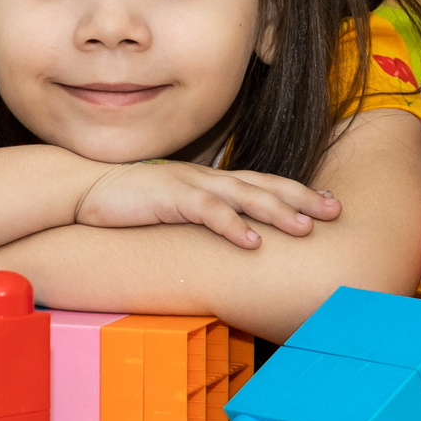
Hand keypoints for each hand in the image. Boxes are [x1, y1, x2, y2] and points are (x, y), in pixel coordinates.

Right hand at [74, 160, 338, 249]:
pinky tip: (252, 242)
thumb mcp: (176, 207)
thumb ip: (204, 214)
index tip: (330, 202)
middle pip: (266, 185)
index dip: (299, 191)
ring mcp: (191, 185)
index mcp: (213, 180)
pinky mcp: (170, 197)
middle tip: (336, 211)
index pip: (265, 182)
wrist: (85, 186)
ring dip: (277, 212)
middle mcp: (209, 178)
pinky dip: (232, 226)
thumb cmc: (133, 201)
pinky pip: (208, 212)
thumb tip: (230, 234)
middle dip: (303, 198)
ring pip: (244, 196)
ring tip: (306, 228)